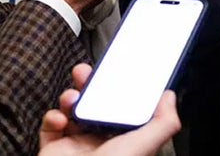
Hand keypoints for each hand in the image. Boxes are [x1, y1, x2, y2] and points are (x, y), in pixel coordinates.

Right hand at [39, 63, 179, 155]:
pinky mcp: (54, 149)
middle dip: (88, 85)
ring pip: (71, 111)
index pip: (121, 107)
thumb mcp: (145, 144)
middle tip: (84, 72)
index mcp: (124, 140)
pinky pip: (50, 126)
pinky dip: (52, 117)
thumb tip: (169, 97)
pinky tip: (59, 119)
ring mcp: (76, 145)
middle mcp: (101, 142)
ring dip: (69, 98)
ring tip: (71, 98)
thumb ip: (163, 122)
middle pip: (94, 104)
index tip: (114, 72)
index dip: (117, 88)